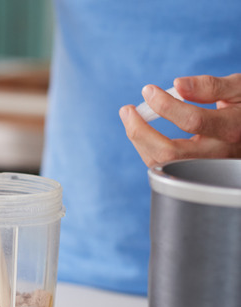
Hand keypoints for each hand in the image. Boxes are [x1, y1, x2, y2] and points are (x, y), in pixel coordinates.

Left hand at [119, 73, 240, 166]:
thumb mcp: (240, 87)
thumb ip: (211, 86)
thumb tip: (178, 84)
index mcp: (233, 128)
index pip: (193, 121)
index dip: (166, 105)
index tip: (148, 91)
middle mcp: (219, 153)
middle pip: (170, 153)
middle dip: (140, 132)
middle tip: (126, 110)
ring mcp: (206, 166)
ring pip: (163, 164)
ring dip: (139, 141)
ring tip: (130, 117)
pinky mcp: (195, 171)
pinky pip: (165, 165)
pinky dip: (148, 148)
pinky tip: (143, 130)